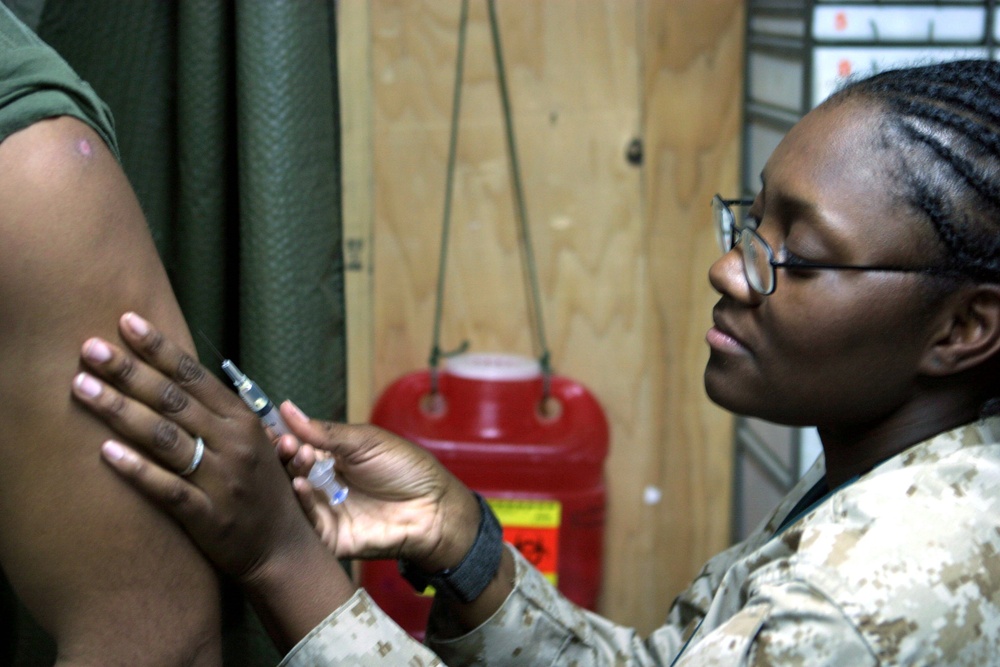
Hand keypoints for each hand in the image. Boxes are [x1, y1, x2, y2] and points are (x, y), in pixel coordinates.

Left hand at [71, 313, 325, 584]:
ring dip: (120, 410)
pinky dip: (137, 468)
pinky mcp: (208, 516)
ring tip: (83, 387)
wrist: (283, 547)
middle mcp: (233, 444)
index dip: (159, 348)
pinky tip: (106, 452)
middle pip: (173, 400)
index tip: (126, 322)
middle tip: (91, 348)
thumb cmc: (261, 489)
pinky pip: (167, 488)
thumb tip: (176, 377)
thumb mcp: (252, 442)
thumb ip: (218, 414)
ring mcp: (221, 479)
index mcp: (243, 421)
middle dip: (129, 371)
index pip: (195, 376)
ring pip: (164, 437)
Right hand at [277, 405, 481, 572]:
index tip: (272, 425)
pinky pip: (307, 520)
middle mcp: (322, 483)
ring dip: (291, 473)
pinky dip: (301, 501)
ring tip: (299, 456)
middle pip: (290, 469)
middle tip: (287, 442)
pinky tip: (302, 484)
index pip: (296, 445)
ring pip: (293, 493)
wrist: (433, 507)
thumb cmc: (405, 469)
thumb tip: (287, 409)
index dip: (283, 435)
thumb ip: (326, 431)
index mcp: (330, 458)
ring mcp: (324, 509)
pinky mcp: (328, 535)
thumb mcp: (365, 441)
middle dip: (285, 453)